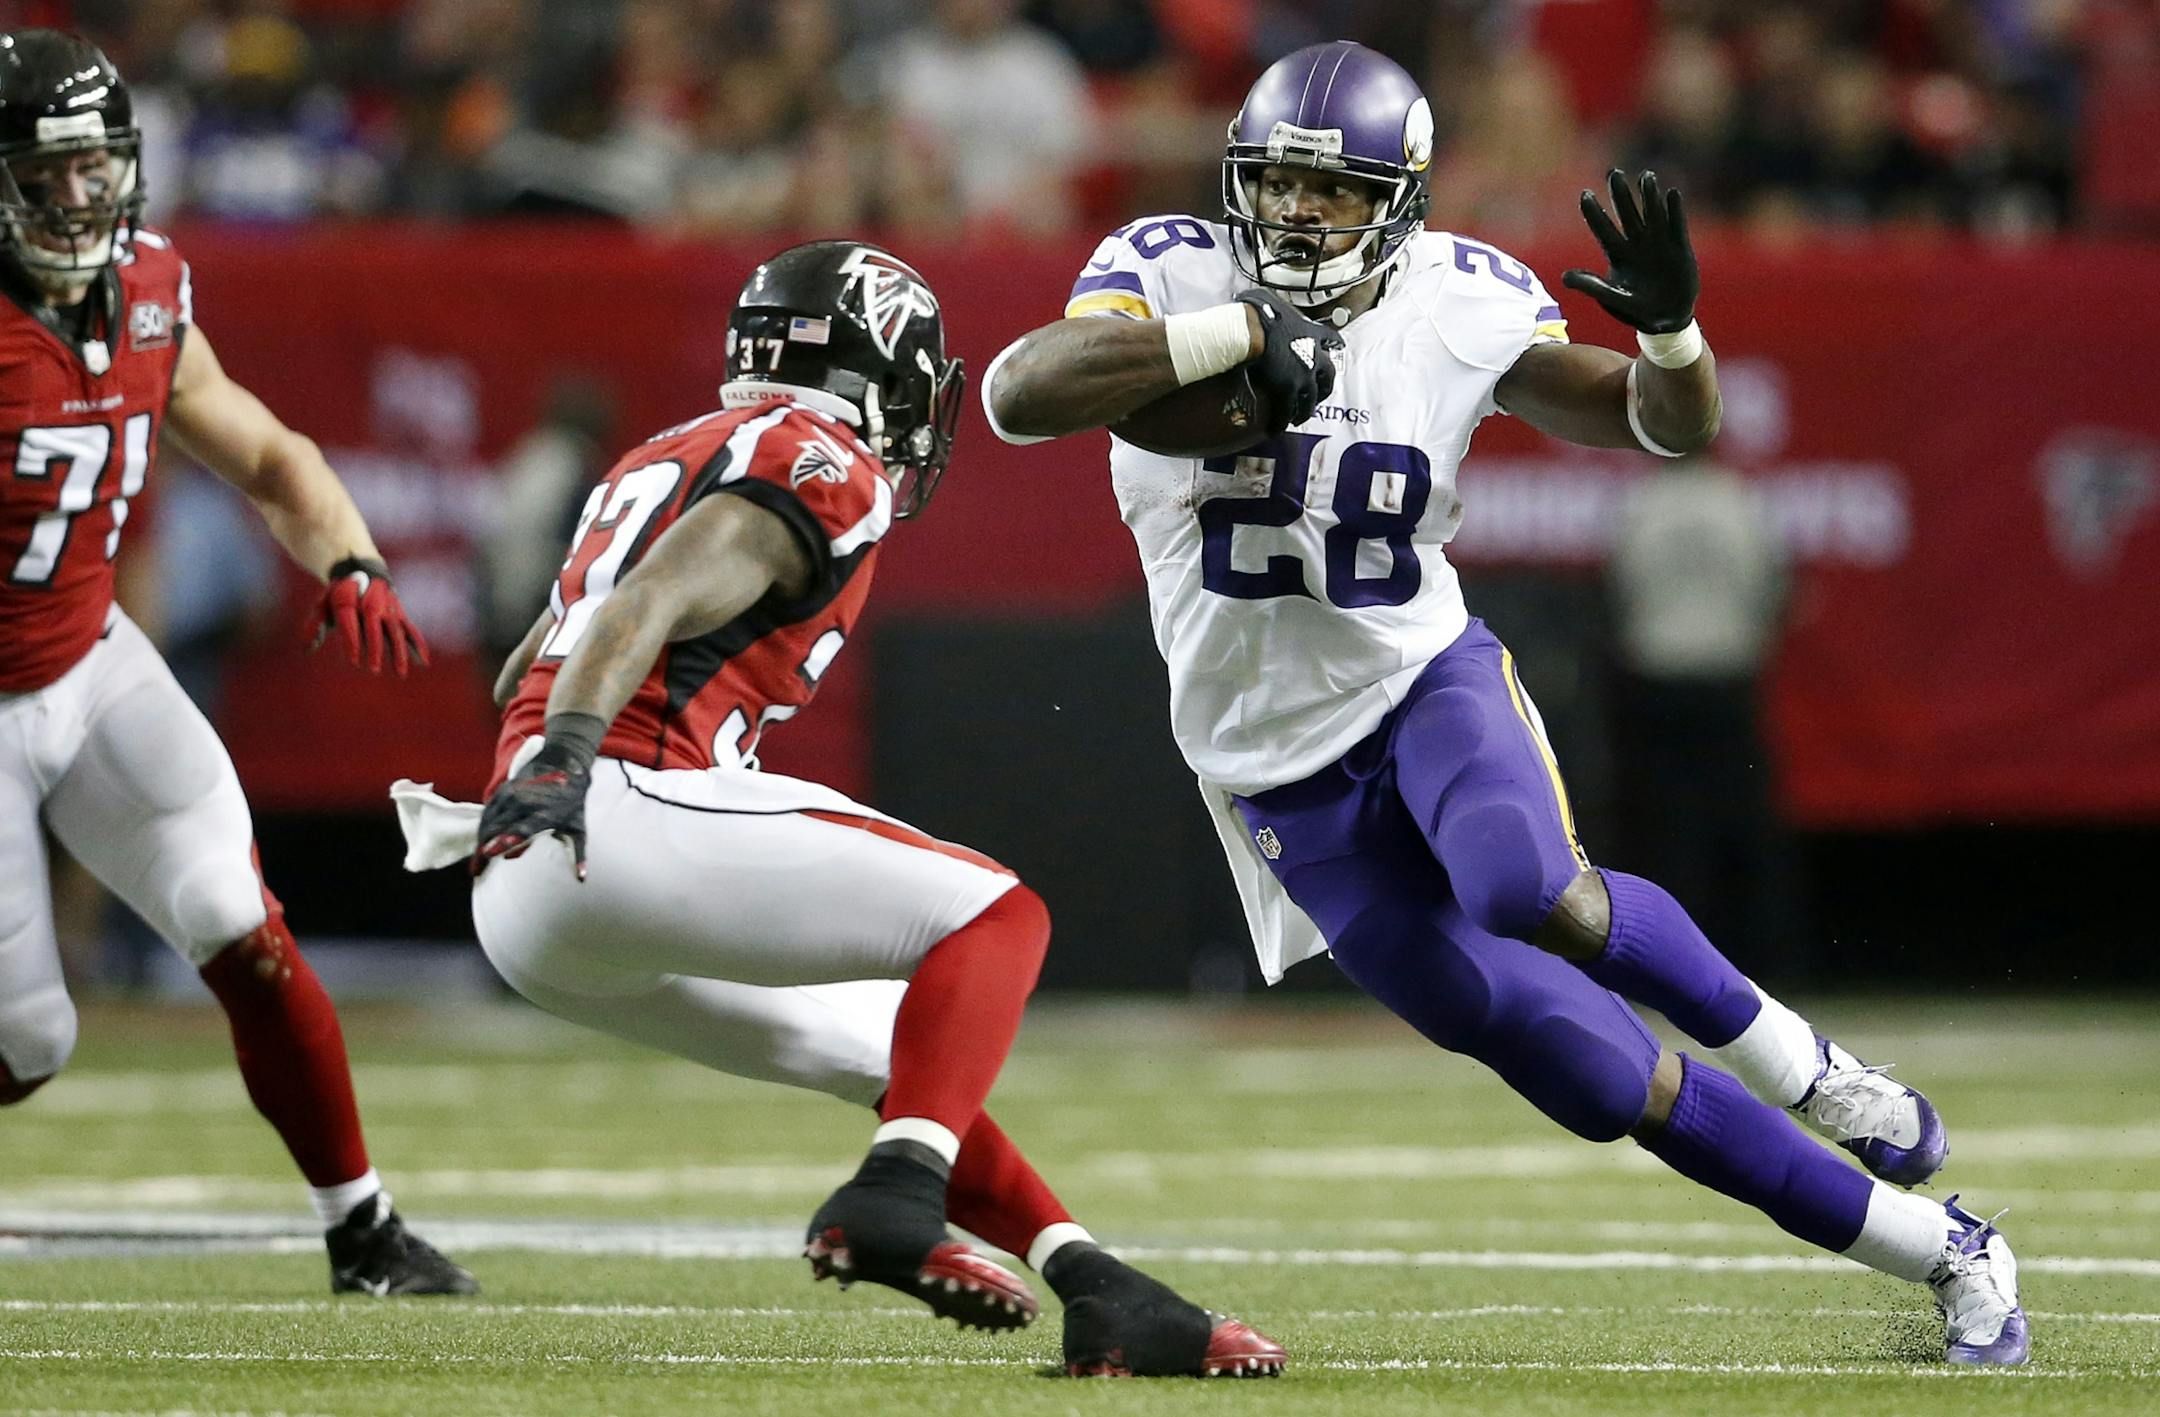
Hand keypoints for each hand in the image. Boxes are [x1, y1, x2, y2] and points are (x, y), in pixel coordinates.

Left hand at [311, 556, 429, 675]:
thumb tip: (307, 648)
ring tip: (401, 673)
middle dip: (374, 648)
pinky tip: (422, 662)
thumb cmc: (339, 594)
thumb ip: (314, 625)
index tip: (354, 662)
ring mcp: (387, 605)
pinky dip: (417, 644)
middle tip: (373, 670)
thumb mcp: (322, 604)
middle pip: (374, 626)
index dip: (352, 642)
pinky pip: (409, 629)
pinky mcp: (399, 611)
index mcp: (348, 598)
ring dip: (399, 652)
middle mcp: (370, 600)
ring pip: (394, 630)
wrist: (361, 568)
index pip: (350, 622)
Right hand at [472, 741, 592, 879]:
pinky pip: (488, 812)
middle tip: (477, 870)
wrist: (564, 766)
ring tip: (476, 863)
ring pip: (488, 821)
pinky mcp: (503, 790)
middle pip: (498, 827)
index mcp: (545, 814)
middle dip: (485, 849)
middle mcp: (526, 802)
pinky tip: (481, 844)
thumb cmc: (573, 803)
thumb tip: (582, 879)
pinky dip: (483, 829)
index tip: (489, 853)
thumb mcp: (579, 828)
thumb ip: (578, 854)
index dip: (505, 841)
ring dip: (480, 841)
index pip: (522, 829)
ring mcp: (512, 794)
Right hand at [1235, 289, 1341, 431]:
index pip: (1330, 338)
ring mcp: (1303, 376)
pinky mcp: (1288, 391)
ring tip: (1299, 417)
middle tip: (1320, 394)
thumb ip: (1267, 302)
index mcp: (1310, 332)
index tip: (1337, 346)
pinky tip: (1276, 429)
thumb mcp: (1267, 299)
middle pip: (1328, 375)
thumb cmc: (1256, 310)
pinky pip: (1287, 411)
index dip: (1334, 344)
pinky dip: (1282, 421)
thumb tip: (1250, 297)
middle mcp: (1313, 356)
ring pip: (1311, 400)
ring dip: (1306, 409)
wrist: (1252, 330)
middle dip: (1325, 386)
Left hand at [1562, 170, 1698, 333]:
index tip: (1584, 194)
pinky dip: (1674, 210)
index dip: (1593, 212)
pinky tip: (1671, 193)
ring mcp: (1658, 243)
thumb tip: (1564, 277)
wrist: (1666, 318)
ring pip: (1652, 214)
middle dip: (1620, 195)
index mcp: (1617, 255)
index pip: (1603, 229)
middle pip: (1626, 214)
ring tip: (1646, 177)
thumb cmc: (1635, 310)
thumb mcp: (1612, 299)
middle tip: (1613, 173)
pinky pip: (1676, 224)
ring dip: (1649, 196)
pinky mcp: (1679, 246)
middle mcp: (1636, 244)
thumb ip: (1591, 286)